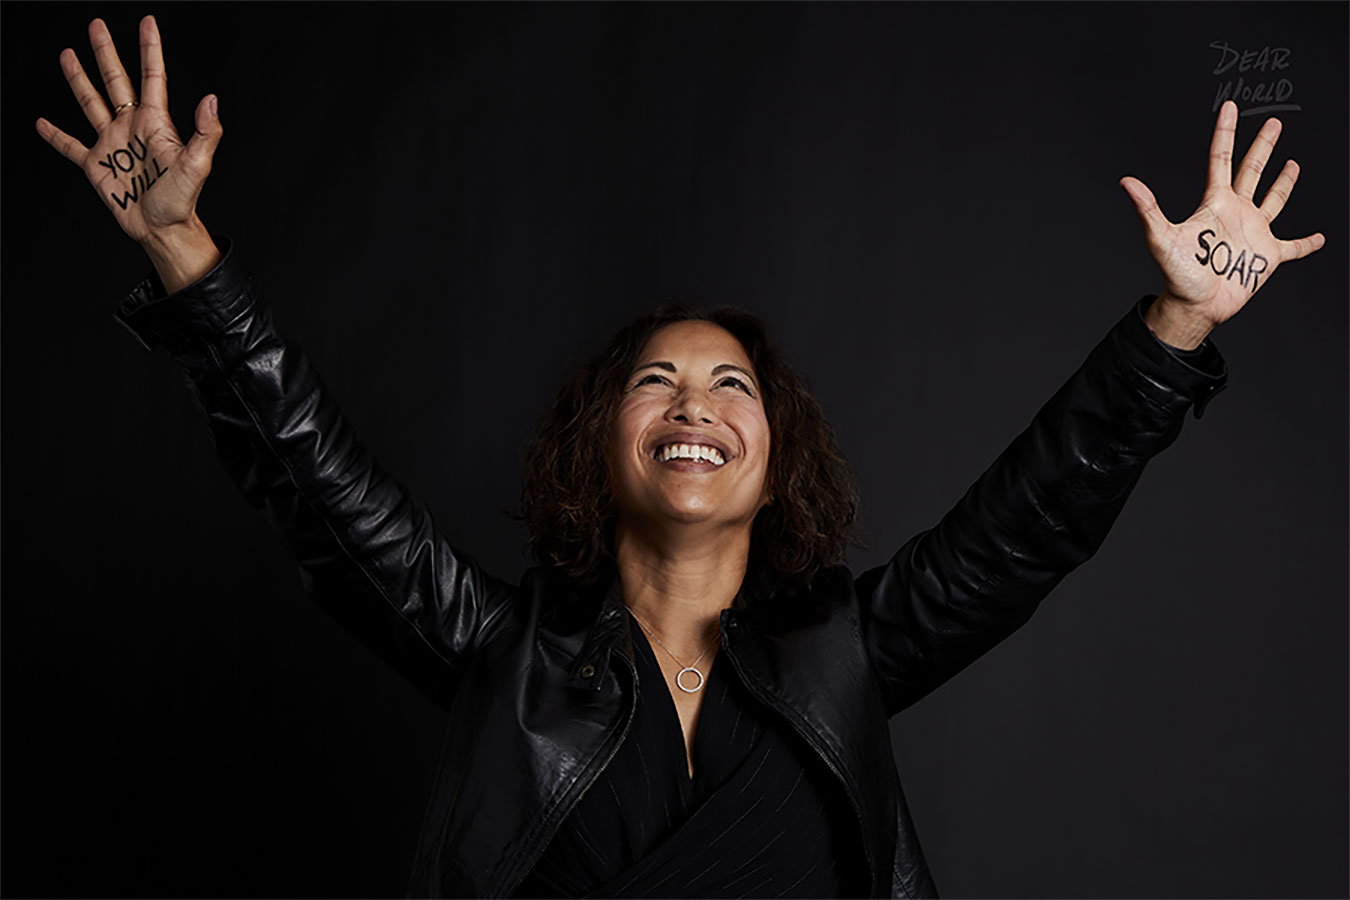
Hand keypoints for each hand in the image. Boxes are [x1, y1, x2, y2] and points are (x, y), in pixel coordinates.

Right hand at [35, 15, 222, 286]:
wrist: (163, 230)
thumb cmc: (183, 202)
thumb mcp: (198, 166)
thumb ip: (207, 133)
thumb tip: (212, 99)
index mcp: (156, 123)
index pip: (152, 76)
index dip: (150, 48)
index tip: (147, 22)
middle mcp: (132, 127)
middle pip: (116, 80)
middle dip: (106, 52)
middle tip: (97, 25)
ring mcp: (112, 144)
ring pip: (91, 103)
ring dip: (78, 79)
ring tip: (68, 54)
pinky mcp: (96, 166)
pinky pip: (71, 146)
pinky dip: (56, 135)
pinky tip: (42, 122)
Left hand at [1120, 99, 1325, 347]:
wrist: (1195, 305)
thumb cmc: (1177, 275)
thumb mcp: (1162, 238)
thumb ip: (1148, 209)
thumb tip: (1126, 182)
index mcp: (1215, 204)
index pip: (1222, 159)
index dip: (1226, 132)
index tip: (1230, 107)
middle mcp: (1236, 213)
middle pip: (1252, 171)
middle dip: (1263, 146)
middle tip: (1273, 123)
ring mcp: (1253, 233)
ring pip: (1273, 200)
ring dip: (1284, 183)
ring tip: (1293, 164)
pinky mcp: (1267, 256)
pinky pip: (1293, 247)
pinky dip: (1307, 243)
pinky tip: (1319, 238)